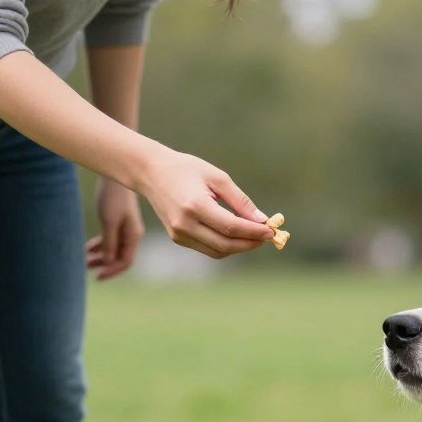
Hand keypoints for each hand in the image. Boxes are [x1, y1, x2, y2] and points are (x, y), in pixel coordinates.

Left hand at [87, 178, 143, 279]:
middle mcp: (131, 235)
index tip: (97, 277)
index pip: (125, 262)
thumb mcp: (109, 222)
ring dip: (99, 256)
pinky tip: (87, 248)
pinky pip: (110, 240)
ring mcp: (125, 229)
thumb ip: (109, 243)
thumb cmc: (113, 198)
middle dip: (103, 264)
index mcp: (133, 236)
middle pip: (118, 257)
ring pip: (113, 249)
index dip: (112, 271)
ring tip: (83, 260)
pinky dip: (99, 245)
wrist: (114, 176)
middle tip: (85, 268)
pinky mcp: (118, 222)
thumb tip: (107, 262)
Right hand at [135, 145, 272, 258]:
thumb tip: (262, 220)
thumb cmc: (187, 169)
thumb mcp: (217, 177)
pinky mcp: (178, 239)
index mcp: (194, 206)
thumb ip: (240, 200)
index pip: (231, 227)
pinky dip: (226, 246)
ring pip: (218, 251)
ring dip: (239, 247)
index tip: (271, 230)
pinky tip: (237, 236)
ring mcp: (179, 234)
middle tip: (267, 236)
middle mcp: (184, 224)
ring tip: (255, 236)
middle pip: (226, 244)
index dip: (254, 232)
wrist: (151, 173)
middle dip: (250, 243)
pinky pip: (208, 249)